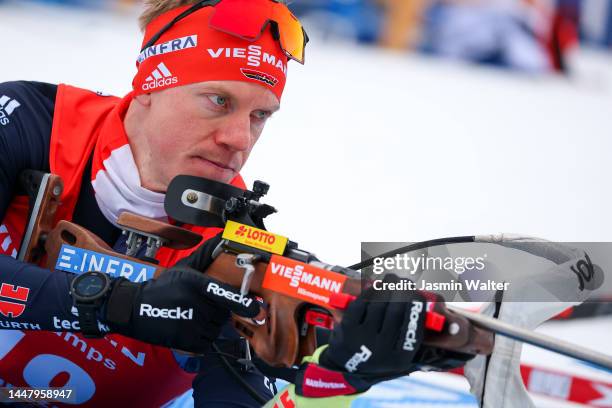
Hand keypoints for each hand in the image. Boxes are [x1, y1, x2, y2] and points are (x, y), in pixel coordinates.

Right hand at [103, 265, 259, 353]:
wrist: (134, 309)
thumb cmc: (163, 288)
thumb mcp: (184, 268)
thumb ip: (205, 256)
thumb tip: (220, 239)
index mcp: (197, 285)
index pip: (225, 294)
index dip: (242, 303)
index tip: (255, 309)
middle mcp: (196, 305)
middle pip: (222, 312)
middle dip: (216, 309)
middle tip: (199, 305)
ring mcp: (191, 325)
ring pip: (215, 328)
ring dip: (209, 324)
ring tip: (191, 316)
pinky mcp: (185, 342)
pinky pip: (206, 342)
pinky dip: (201, 338)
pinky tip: (188, 328)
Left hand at [294, 274, 426, 396]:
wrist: (347, 365)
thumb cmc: (379, 351)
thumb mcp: (398, 351)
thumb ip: (410, 331)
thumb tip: (419, 300)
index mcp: (400, 358)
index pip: (414, 327)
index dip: (417, 307)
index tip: (418, 294)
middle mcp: (381, 351)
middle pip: (396, 312)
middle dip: (402, 291)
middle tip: (405, 281)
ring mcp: (362, 340)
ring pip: (378, 305)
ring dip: (386, 287)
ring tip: (392, 279)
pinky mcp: (347, 329)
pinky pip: (361, 304)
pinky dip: (369, 292)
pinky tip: (375, 287)